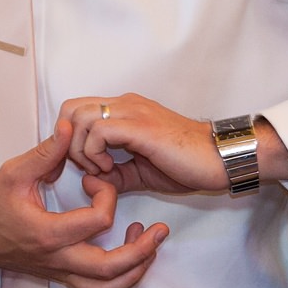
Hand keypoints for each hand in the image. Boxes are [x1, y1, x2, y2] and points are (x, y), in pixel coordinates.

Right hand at [0, 120, 167, 287]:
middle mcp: (58, 258)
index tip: (97, 180)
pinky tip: (128, 259)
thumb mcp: (13, 172)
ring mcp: (61, 270)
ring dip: (135, 271)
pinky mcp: (61, 274)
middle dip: (142, 249)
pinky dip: (119, 279)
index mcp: (48, 233)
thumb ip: (46, 152)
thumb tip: (69, 128)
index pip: (97, 221)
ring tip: (150, 247)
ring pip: (107, 287)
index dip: (107, 195)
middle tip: (158, 230)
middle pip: (111, 268)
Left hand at [60, 93, 226, 195]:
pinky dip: (95, 153)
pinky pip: (99, 131)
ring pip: (80, 117)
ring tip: (102, 169)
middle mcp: (125, 104)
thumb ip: (113, 176)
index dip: (70, 139)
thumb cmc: (184, 164)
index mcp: (123, 110)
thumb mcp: (139, 173)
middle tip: (87, 166)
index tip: (83, 165)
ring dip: (81, 149)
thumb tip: (85, 182)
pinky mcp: (140, 126)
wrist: (218, 159)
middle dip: (69, 142)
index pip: (77, 110)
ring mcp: (132, 112)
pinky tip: (112, 169)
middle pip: (71, 108)